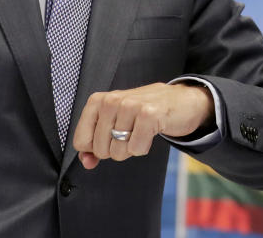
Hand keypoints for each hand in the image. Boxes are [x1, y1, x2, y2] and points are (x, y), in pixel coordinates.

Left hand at [73, 82, 213, 169]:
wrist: (182, 100)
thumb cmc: (145, 112)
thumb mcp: (115, 122)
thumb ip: (95, 143)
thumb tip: (86, 162)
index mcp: (98, 101)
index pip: (81, 142)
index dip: (96, 148)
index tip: (111, 137)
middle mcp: (112, 100)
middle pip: (99, 150)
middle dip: (116, 149)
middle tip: (131, 132)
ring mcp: (130, 105)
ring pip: (117, 152)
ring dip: (131, 149)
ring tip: (141, 131)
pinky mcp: (149, 114)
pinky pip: (136, 149)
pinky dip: (144, 147)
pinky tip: (151, 132)